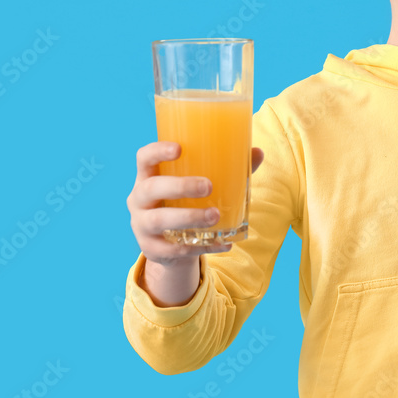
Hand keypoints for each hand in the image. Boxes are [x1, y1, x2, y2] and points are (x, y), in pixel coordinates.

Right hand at [127, 141, 264, 265]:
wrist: (173, 245)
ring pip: (158, 220)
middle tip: (208, 186)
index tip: (179, 148)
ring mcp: (141, 225)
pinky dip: (201, 246)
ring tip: (215, 216)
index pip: (144, 158)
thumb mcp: (201, 185)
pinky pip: (173, 248)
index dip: (157, 150)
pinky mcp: (151, 249)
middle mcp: (138, 199)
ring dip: (188, 217)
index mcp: (149, 176)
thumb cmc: (188, 203)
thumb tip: (259, 152)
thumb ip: (228, 169)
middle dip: (180, 186)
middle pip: (151, 188)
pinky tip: (222, 243)